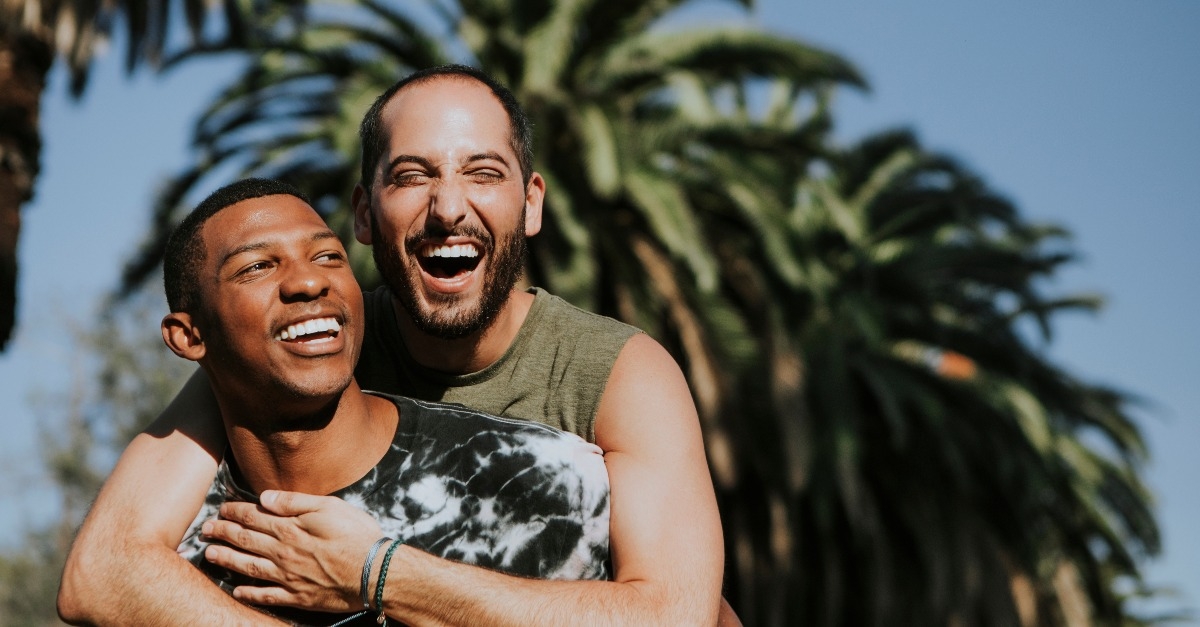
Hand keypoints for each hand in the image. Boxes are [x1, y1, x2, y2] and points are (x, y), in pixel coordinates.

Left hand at [201, 490, 382, 610]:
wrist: (375, 572)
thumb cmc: (357, 535)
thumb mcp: (329, 506)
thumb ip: (295, 502)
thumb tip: (265, 497)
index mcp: (290, 529)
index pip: (254, 517)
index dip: (234, 512)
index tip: (221, 509)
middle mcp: (282, 553)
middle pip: (245, 540)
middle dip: (223, 533)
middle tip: (205, 529)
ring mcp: (287, 577)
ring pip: (248, 567)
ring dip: (227, 560)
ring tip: (209, 554)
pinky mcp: (297, 597)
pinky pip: (266, 596)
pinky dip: (248, 594)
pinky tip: (236, 591)